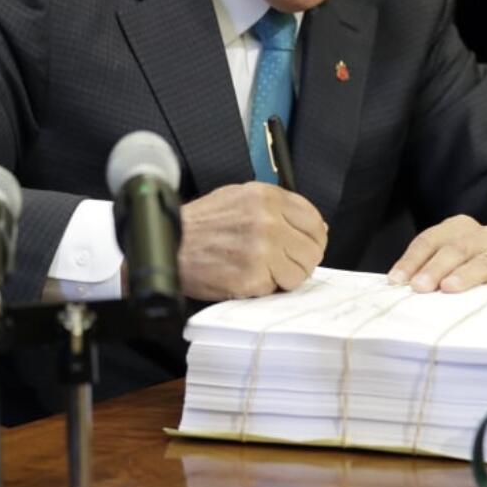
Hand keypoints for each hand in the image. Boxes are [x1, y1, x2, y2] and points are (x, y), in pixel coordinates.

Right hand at [178, 183, 327, 300]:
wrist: (170, 245)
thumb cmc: (200, 224)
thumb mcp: (239, 198)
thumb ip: (277, 208)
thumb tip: (316, 227)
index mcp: (266, 197)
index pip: (314, 221)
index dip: (313, 238)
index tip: (305, 246)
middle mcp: (268, 221)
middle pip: (313, 250)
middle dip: (300, 260)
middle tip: (282, 263)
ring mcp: (261, 249)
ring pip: (300, 273)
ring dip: (285, 277)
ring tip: (262, 270)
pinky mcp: (252, 276)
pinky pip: (277, 289)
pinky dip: (266, 288)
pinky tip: (247, 277)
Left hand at [387, 215, 486, 292]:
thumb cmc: (474, 269)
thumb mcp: (450, 265)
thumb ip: (427, 273)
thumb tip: (398, 289)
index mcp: (458, 229)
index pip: (430, 241)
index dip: (412, 260)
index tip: (397, 281)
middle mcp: (481, 235)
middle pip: (456, 249)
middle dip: (435, 268)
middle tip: (420, 287)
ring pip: (485, 260)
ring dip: (466, 274)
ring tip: (450, 288)